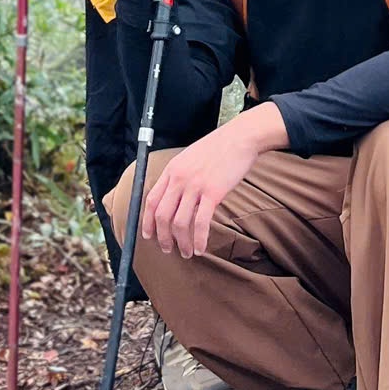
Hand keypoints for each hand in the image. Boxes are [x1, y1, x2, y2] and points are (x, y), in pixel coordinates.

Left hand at [142, 105, 286, 258]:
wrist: (240, 137)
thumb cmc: (219, 147)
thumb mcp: (190, 157)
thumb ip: (179, 175)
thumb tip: (174, 197)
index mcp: (172, 169)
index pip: (151, 200)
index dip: (147, 222)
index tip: (149, 235)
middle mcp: (179, 178)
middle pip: (162, 215)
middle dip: (163, 237)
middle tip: (168, 249)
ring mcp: (195, 185)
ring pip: (179, 223)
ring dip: (181, 243)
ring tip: (186, 252)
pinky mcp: (213, 192)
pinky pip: (201, 223)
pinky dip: (199, 239)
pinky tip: (201, 248)